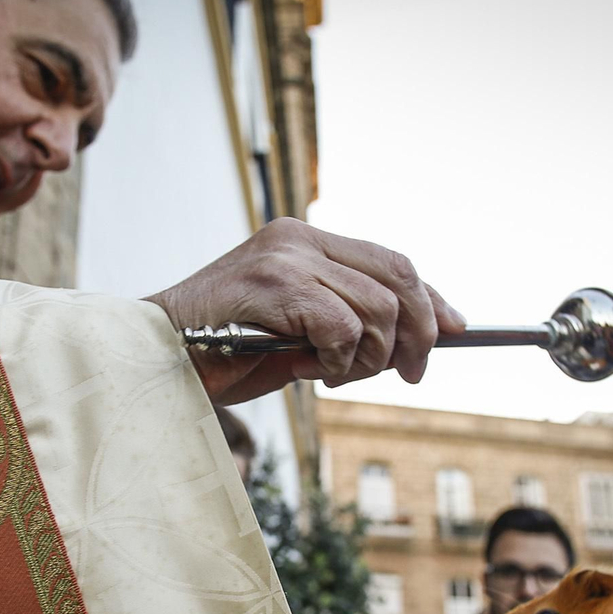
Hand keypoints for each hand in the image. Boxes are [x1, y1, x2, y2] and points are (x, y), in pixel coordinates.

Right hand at [145, 218, 465, 404]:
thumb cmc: (221, 351)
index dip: (430, 297)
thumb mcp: (298, 336)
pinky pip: (343, 328)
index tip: (456, 327)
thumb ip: (346, 327)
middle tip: (411, 373)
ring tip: (333, 374)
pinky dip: (340, 360)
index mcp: (304, 240)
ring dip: (369, 357)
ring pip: (377, 308)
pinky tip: (310, 371)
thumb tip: (412, 344)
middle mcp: (298, 239)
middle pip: (398, 276)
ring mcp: (286, 259)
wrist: (156, 358)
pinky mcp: (276, 286)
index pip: (391, 260)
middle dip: (418, 331)